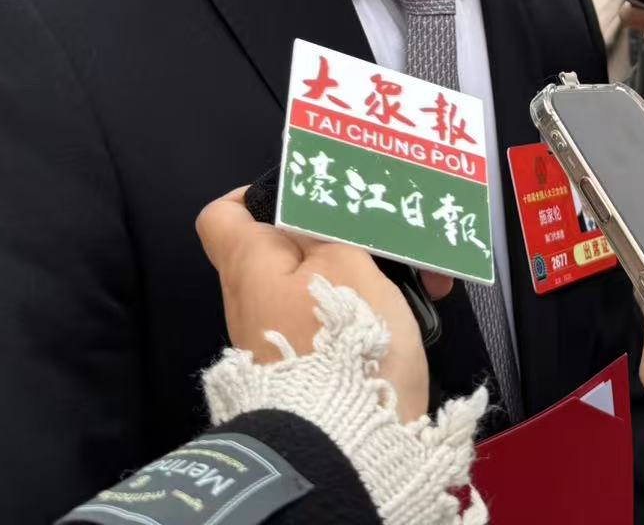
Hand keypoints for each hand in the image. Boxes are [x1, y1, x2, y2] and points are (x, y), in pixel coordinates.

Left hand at [197, 187, 428, 420]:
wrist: (341, 447)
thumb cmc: (340, 342)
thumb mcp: (347, 264)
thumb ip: (329, 226)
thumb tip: (308, 209)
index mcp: (250, 265)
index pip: (223, 215)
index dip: (255, 196)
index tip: (304, 195)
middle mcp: (251, 302)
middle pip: (286, 250)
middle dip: (341, 240)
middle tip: (390, 241)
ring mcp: (274, 342)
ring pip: (318, 288)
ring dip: (366, 279)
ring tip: (420, 286)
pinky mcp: (303, 373)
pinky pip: (329, 326)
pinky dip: (365, 316)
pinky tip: (410, 320)